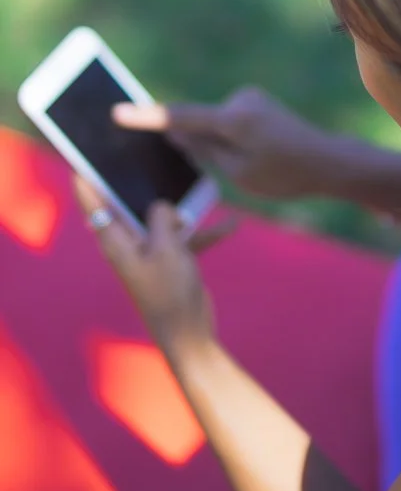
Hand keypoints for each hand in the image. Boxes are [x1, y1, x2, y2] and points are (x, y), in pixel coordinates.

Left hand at [73, 177, 234, 355]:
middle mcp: (129, 245)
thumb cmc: (170, 290)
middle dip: (135, 185)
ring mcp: (150, 253)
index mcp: (117, 241)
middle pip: (127, 207)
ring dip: (179, 209)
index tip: (79, 163)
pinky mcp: (170, 261)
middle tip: (141, 158)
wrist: (189, 332)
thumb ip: (161, 216)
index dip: (85, 184)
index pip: (94, 207)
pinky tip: (231, 224)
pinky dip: (204, 232)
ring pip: (161, 220)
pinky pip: (185, 239)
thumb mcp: (167, 245)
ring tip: (194, 184)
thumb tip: (162, 206)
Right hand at [113, 87, 343, 201]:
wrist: (327, 160)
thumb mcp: (239, 172)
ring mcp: (248, 97)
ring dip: (220, 145)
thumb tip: (175, 131)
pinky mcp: (253, 102)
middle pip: (199, 123)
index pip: (180, 117)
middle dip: (200, 146)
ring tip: (260, 164)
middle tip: (241, 168)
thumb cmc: (285, 174)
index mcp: (234, 119)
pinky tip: (259, 155)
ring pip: (214, 125)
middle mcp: (240, 100)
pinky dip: (228, 138)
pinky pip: (226, 122)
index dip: (146, 117)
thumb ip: (203, 149)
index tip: (117, 112)